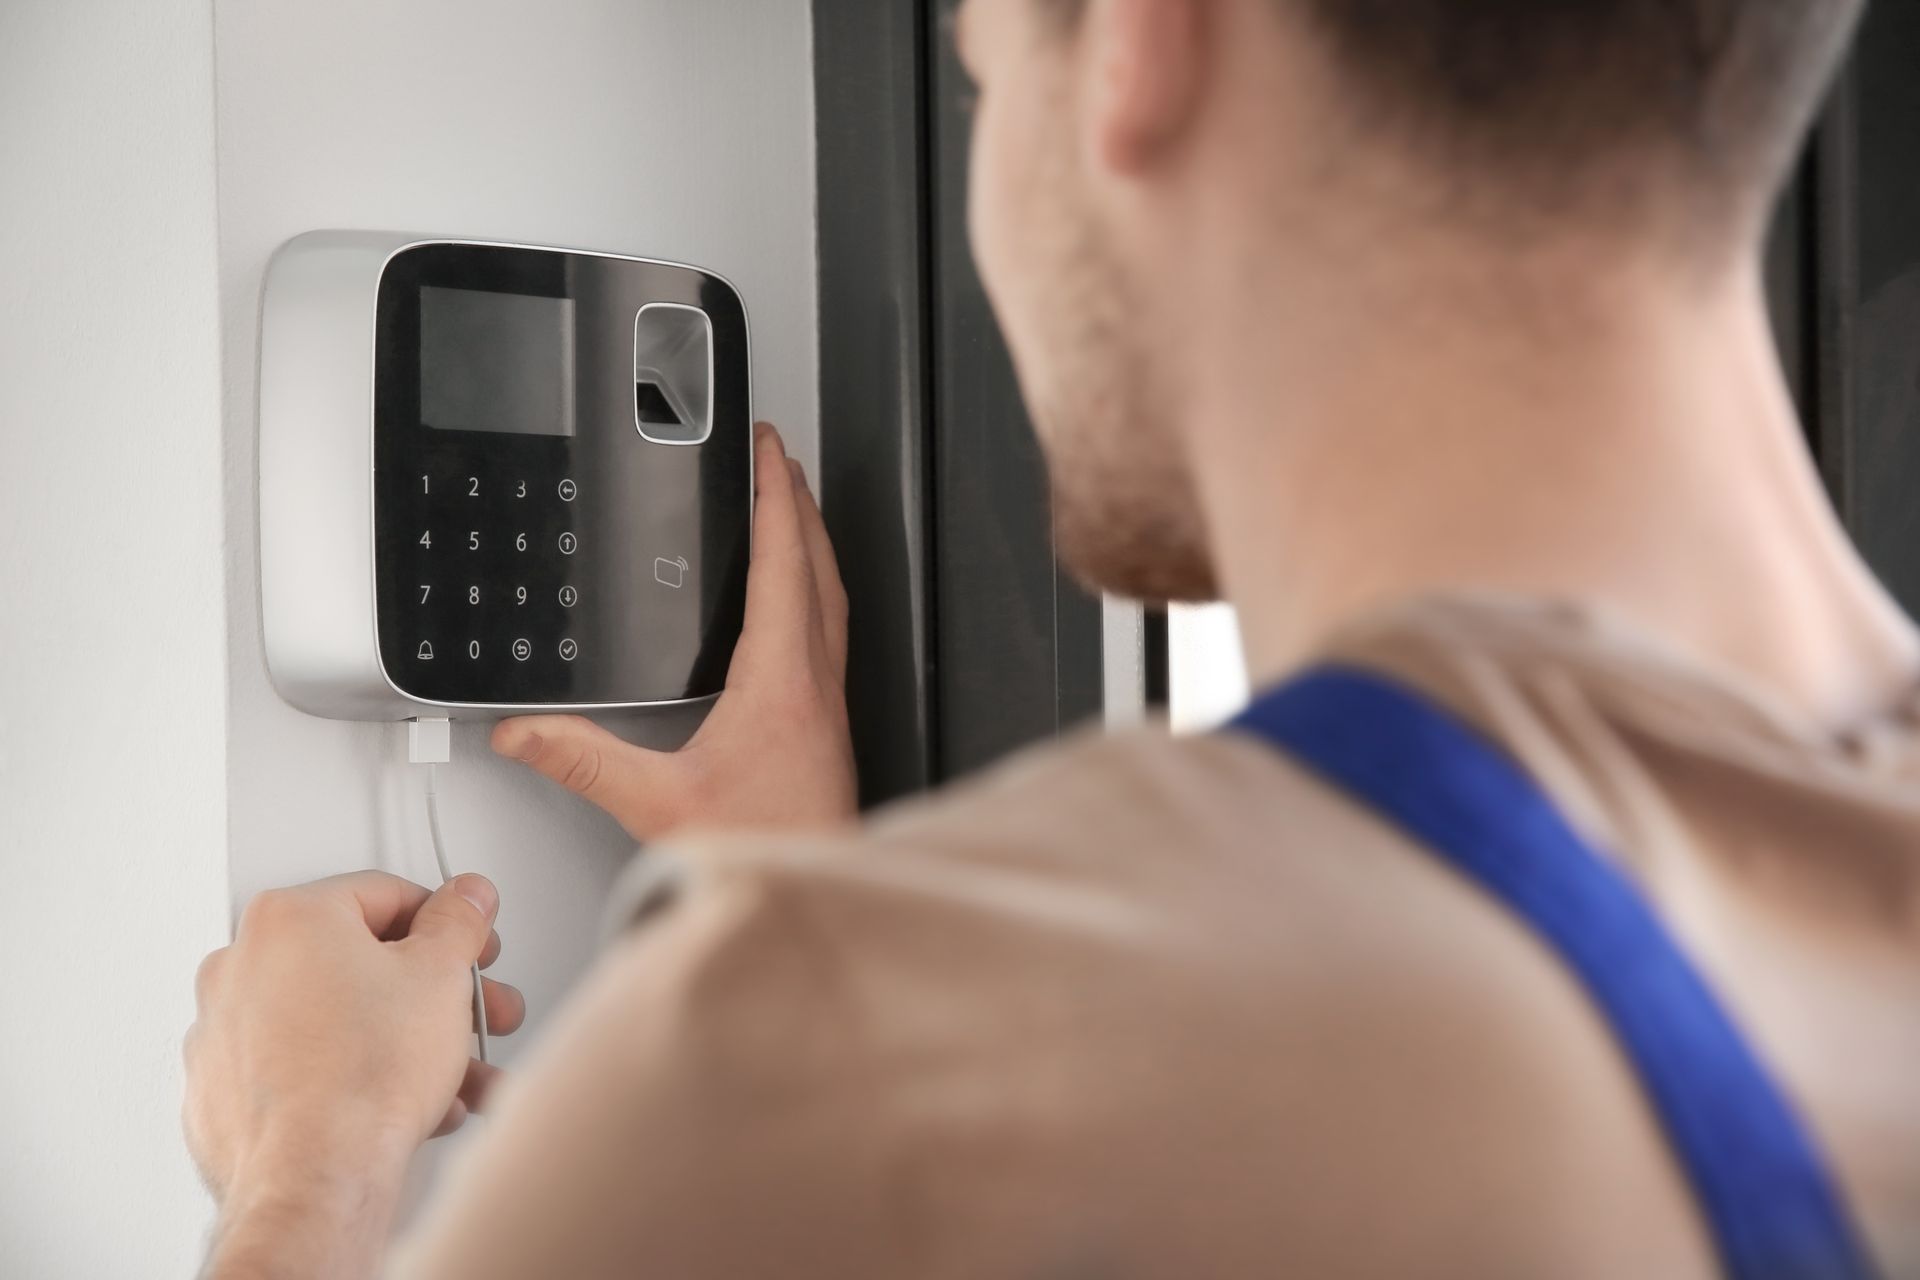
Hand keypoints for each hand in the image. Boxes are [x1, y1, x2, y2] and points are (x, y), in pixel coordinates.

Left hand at [185, 872, 525, 1203]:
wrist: (315, 1178)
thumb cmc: (360, 1079)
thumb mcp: (440, 974)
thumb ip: (458, 921)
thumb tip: (464, 900)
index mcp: (286, 919)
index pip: (384, 895)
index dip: (445, 923)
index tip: (469, 945)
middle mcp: (240, 966)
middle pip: (361, 963)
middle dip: (433, 995)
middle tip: (471, 1013)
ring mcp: (224, 1032)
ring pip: (337, 1022)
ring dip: (406, 1044)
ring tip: (455, 1076)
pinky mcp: (222, 1092)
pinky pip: (305, 1069)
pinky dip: (355, 1079)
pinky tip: (408, 1105)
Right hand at [492, 422, 854, 840]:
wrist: (813, 888)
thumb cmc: (761, 852)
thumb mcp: (657, 804)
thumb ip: (584, 761)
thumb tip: (525, 730)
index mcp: (783, 681)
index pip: (784, 562)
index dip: (775, 496)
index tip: (768, 448)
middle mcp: (817, 684)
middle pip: (818, 566)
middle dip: (798, 502)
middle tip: (779, 458)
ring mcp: (830, 704)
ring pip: (831, 598)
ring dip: (811, 544)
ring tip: (790, 511)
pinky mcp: (829, 726)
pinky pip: (829, 633)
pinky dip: (813, 593)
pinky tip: (792, 608)